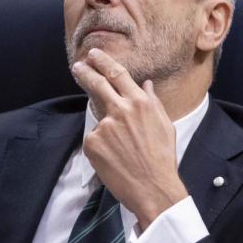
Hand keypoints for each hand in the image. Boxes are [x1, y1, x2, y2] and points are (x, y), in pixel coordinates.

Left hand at [70, 49, 188, 231]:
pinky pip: (94, 139)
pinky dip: (101, 146)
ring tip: (121, 147)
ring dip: (106, 128)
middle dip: (85, 72)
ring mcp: (104, 126)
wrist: (153, 188)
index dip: (103, 62)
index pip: (117, 74)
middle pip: (97, 83)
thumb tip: (145, 84)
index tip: (93, 55)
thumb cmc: (162, 158)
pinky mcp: (93, 142)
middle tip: (77, 66)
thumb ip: (152, 102)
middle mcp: (121, 110)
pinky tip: (114, 158)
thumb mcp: (164, 125)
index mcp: (140, 102)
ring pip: (99, 118)